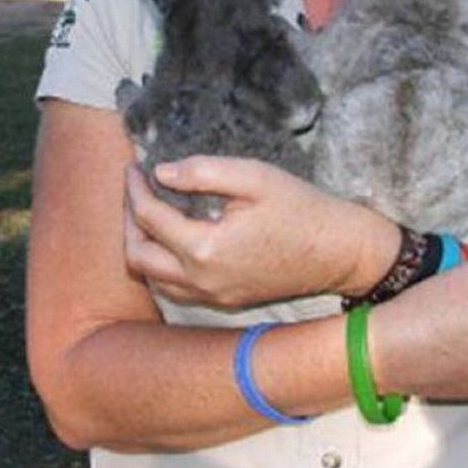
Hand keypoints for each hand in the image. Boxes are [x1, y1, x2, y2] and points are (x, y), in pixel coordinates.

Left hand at [124, 157, 399, 307]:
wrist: (338, 251)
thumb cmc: (301, 209)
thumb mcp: (254, 177)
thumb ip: (203, 172)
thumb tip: (160, 173)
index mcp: (205, 248)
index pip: (150, 217)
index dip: (135, 188)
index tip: (133, 166)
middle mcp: (202, 280)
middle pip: (138, 256)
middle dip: (129, 220)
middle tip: (136, 191)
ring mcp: (214, 295)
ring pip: (153, 279)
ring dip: (142, 246)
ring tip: (149, 215)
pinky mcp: (226, 300)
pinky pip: (176, 290)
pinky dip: (162, 267)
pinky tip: (173, 243)